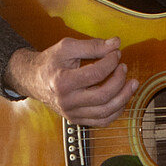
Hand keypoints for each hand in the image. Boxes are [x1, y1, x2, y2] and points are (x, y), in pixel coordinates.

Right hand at [4, 36, 137, 126]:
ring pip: (106, 112)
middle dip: (120, 80)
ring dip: (124, 97)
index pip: (96, 74)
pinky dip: (117, 110)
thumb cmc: (51, 62)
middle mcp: (67, 101)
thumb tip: (115, 43)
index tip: (116, 53)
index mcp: (62, 82)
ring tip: (132, 83)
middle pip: (103, 95)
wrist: (33, 79)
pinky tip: (122, 97)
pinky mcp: (76, 120)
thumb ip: (92, 45)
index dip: (111, 62)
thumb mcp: (67, 47)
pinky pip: (103, 121)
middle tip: (124, 67)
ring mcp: (72, 113)